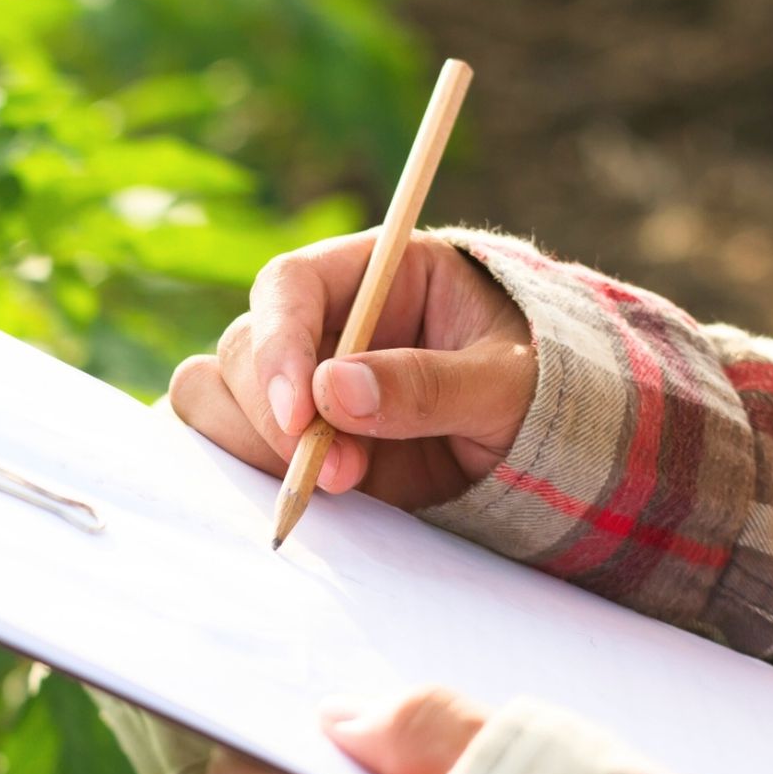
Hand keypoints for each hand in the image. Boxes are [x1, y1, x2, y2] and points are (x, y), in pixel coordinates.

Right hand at [169, 232, 535, 510]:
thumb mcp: (510, 384)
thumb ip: (429, 384)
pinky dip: (251, 476)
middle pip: (242, 348)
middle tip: (339, 472)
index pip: (290, 285)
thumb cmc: (544, 392)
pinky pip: (232, 450)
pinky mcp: (297, 443)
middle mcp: (325, 326)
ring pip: (217, 398)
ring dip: (257, 448)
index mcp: (376, 275)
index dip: (280, 344)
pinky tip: (312, 498)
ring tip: (342, 483)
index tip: (301, 412)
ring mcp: (303, 387)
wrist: (554, 453)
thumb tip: (334, 391)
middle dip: (274, 417)